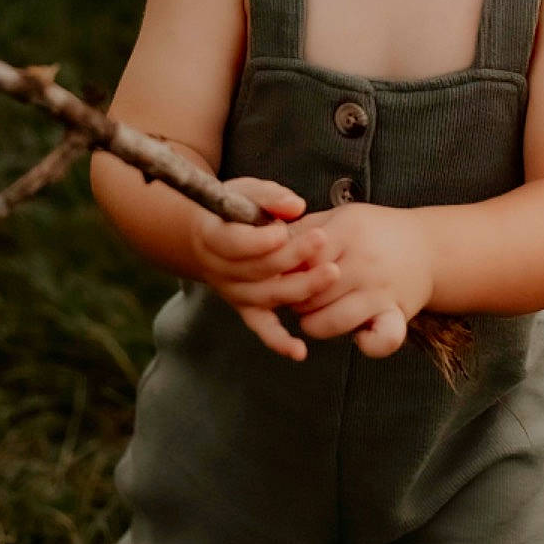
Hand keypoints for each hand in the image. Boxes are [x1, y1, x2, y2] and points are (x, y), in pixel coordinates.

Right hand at [189, 178, 339, 360]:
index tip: (284, 232)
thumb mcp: (245, 192)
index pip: (235, 243)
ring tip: (333, 272)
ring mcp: (235, 293)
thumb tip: (295, 206)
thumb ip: (269, 197)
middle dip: (291, 257)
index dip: (259, 241)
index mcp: (214, 236)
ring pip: (267, 295)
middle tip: (322, 241)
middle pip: (257, 270)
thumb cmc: (232, 210)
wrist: (210, 236)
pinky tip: (299, 351)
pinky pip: (262, 327)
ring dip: (300, 287)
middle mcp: (221, 270)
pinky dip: (279, 341)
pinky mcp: (248, 308)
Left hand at [289, 203, 434, 357]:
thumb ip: (304, 229)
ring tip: (313, 313)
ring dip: (314, 323)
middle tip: (294, 295)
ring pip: (330, 321)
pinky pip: (380, 340)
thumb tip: (266, 243)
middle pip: (308, 293)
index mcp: (348, 233)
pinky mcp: (396, 314)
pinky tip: (358, 335)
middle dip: (293, 299)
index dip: (283, 269)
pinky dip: (366, 344)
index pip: (299, 257)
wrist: (429, 247)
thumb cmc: (376, 232)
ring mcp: (381, 291)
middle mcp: (364, 263)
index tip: (282, 272)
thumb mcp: (341, 218)